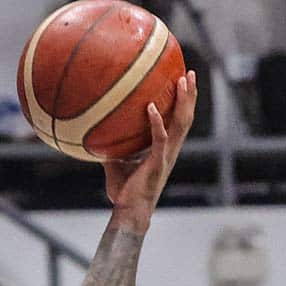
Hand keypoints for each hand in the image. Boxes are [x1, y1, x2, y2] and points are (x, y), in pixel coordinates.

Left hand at [105, 71, 197, 221]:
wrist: (129, 212)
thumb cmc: (124, 192)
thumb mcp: (116, 163)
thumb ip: (112, 147)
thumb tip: (95, 131)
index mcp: (165, 149)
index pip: (179, 121)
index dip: (184, 103)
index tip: (183, 81)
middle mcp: (171, 151)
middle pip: (186, 118)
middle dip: (190, 95)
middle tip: (190, 73)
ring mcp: (166, 156)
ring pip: (181, 124)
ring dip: (183, 101)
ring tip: (182, 80)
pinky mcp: (157, 163)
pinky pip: (159, 138)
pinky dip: (156, 122)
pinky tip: (151, 107)